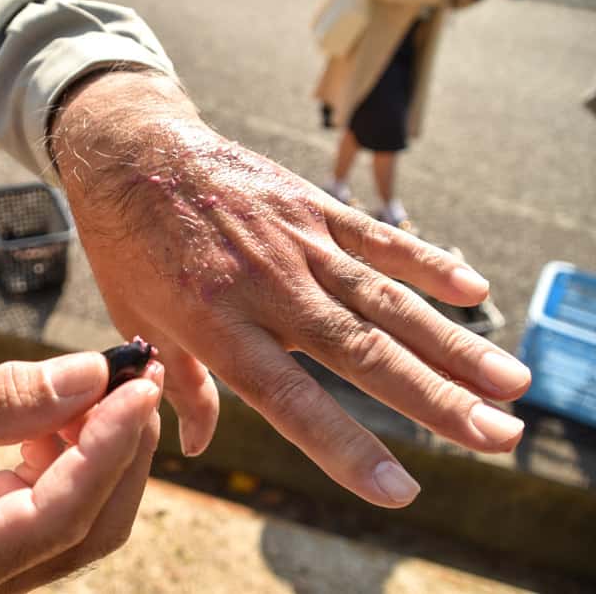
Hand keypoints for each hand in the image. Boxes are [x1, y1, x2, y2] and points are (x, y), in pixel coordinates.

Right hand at [0, 353, 162, 592]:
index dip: (108, 447)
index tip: (136, 384)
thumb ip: (7, 397)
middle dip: (123, 443)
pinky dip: (81, 446)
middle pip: (93, 521)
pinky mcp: (12, 537)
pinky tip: (73, 403)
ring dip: (107, 441)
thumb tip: (94, 374)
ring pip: (90, 510)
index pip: (61, 515)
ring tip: (105, 378)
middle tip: (136, 371)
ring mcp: (4, 564)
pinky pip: (68, 495)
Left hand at [51, 71, 529, 507]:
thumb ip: (183, 385)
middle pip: (361, 351)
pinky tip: (474, 292)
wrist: (133, 151)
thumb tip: (200, 446)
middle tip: (498, 435)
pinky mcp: (310, 207)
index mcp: (216, 324)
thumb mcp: (136, 319)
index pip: (289, 399)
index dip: (343, 446)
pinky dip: (426, 263)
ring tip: (510, 382)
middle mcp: (266, 287)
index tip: (397, 489)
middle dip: (434, 399)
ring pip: (385, 299)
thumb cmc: (129, 245)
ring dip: (451, 343)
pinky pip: (377, 239)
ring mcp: (295, 242)